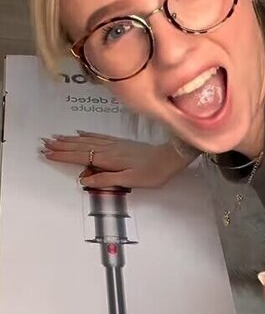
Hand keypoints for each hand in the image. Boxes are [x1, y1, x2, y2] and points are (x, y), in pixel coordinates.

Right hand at [41, 131, 191, 188]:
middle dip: (61, 146)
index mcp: (108, 159)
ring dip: (70, 140)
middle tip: (45, 144)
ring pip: (87, 140)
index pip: (80, 156)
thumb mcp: (129, 180)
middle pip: (80, 146)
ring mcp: (114, 144)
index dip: (63, 156)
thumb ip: (106, 180)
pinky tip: (81, 133)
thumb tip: (85, 180)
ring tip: (56, 138)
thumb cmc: (152, 172)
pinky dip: (86, 135)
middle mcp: (109, 149)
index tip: (48, 154)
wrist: (169, 158)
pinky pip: (98, 137)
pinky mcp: (120, 143)